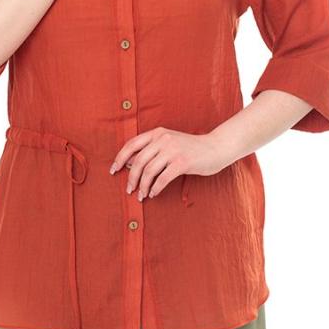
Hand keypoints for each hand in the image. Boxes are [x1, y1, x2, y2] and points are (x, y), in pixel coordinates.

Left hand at [109, 127, 223, 199]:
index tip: (113, 170)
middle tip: (129, 190)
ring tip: (141, 195)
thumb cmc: (190, 148)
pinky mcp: (182, 162)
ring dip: (142, 186)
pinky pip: (162, 179)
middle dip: (131, 178)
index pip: (131, 144)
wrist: (215, 148)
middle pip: (138, 161)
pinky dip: (155, 188)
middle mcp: (163, 139)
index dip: (119, 158)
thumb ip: (151, 150)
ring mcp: (173, 150)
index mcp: (157, 133)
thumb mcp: (169, 144)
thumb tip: (129, 164)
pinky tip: (154, 194)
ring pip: (149, 171)